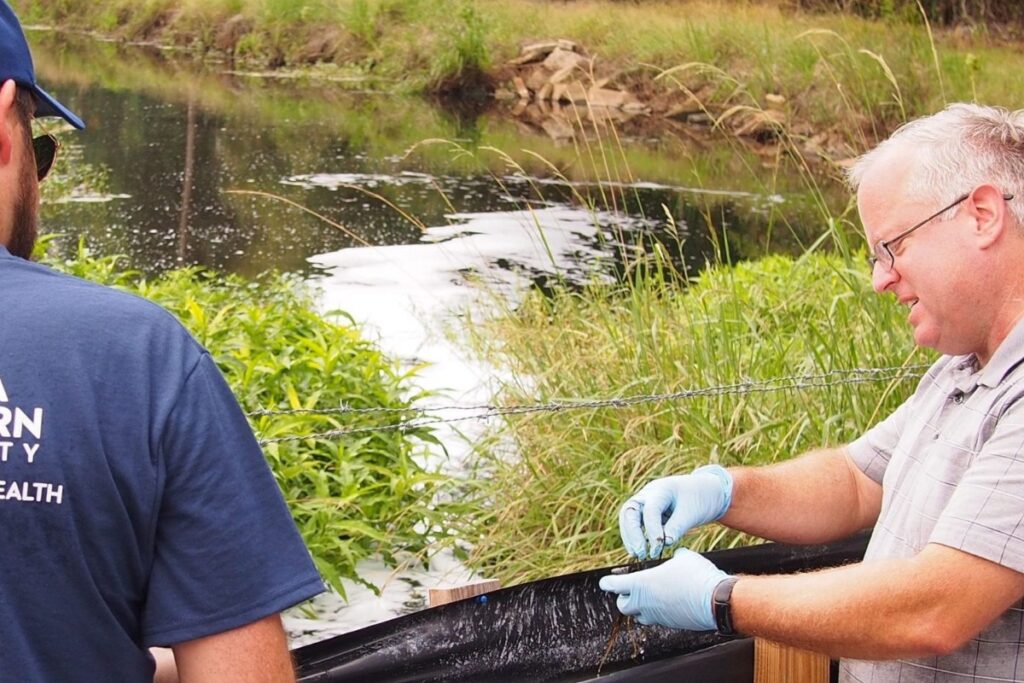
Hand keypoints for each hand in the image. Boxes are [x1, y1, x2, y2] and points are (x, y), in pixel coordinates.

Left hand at [598, 548, 730, 630]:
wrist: (716, 601)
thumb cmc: (697, 576)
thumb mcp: (684, 557)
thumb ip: (674, 557)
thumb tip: (676, 555)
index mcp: (642, 584)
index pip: (614, 585)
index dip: (608, 583)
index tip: (604, 582)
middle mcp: (645, 603)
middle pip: (623, 606)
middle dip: (624, 598)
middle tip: (629, 591)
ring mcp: (657, 616)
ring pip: (639, 617)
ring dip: (639, 608)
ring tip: (647, 598)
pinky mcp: (670, 624)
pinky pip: (657, 620)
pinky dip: (657, 613)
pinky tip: (666, 604)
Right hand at [618, 465, 732, 559]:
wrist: (705, 492)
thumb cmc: (700, 500)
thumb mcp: (692, 513)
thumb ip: (677, 527)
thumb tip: (664, 544)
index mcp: (662, 490)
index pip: (651, 510)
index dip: (652, 530)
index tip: (658, 548)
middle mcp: (648, 494)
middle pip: (630, 511)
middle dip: (632, 533)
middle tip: (640, 553)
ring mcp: (645, 502)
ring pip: (628, 517)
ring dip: (630, 536)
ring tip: (637, 555)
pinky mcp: (645, 511)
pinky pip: (634, 523)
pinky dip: (635, 536)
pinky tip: (640, 551)